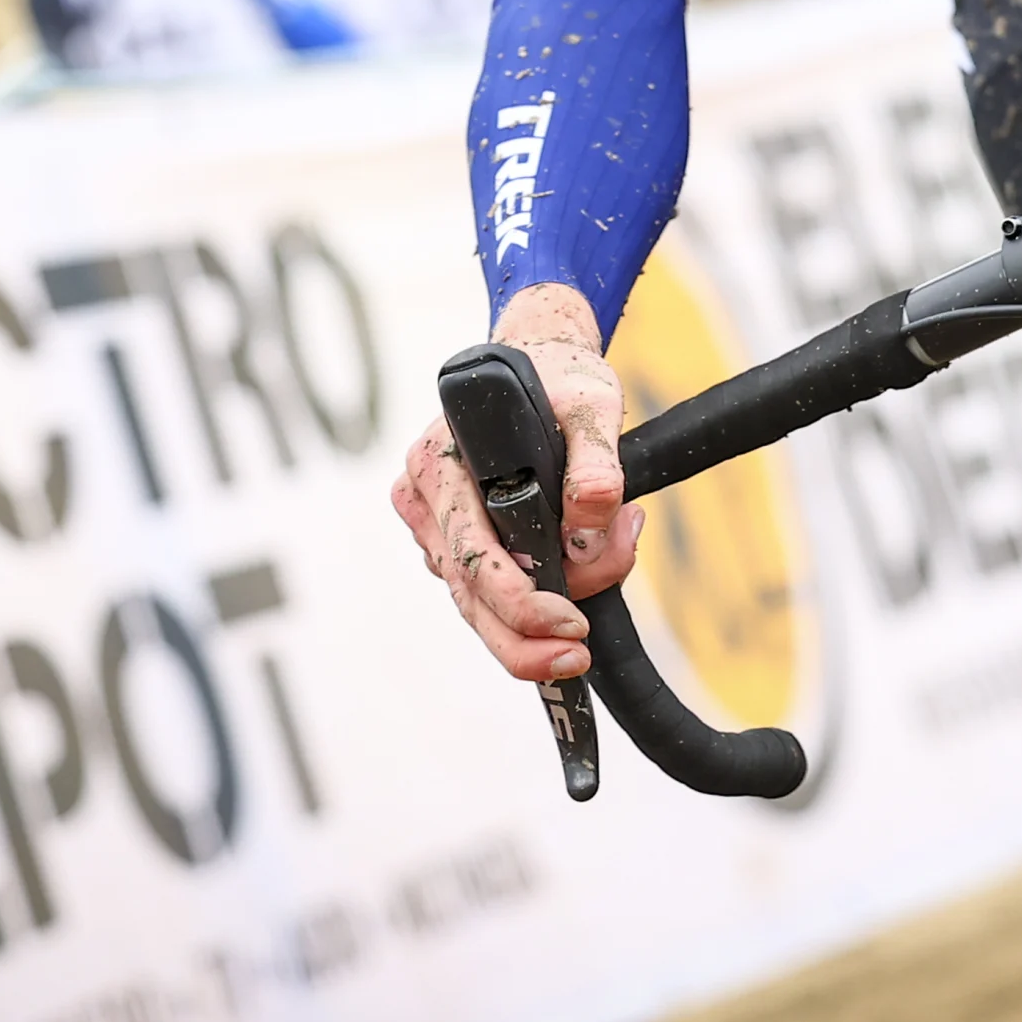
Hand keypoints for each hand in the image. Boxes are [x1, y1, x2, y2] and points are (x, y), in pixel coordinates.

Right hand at [389, 281, 641, 682]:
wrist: (540, 360)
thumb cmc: (560, 379)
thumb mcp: (592, 404)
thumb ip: (597, 461)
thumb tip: (591, 522)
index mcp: (441, 461)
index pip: (473, 553)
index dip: (519, 600)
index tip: (572, 624)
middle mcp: (424, 495)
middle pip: (466, 593)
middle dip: (522, 640)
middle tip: (574, 661)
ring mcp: (432, 521)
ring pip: (473, 600)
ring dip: (531, 625)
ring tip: (586, 626)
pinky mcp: (448, 538)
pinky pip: (481, 589)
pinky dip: (526, 602)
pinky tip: (571, 587)